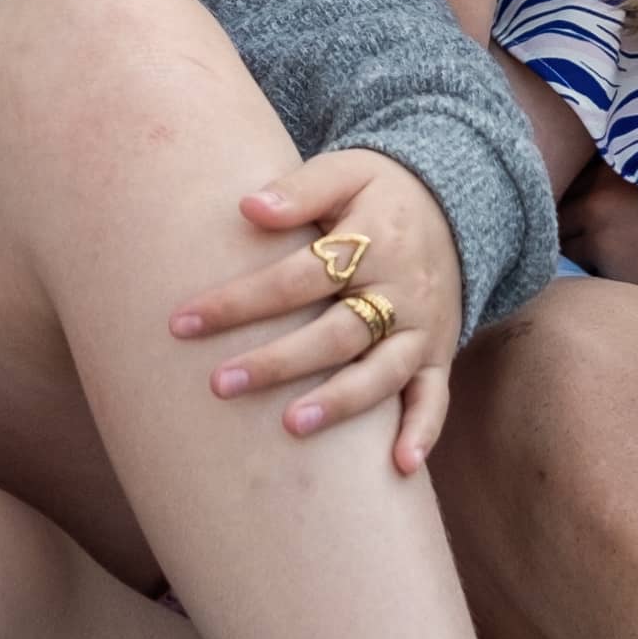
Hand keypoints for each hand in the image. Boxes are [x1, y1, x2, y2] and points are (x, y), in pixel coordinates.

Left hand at [171, 144, 469, 471]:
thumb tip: (247, 207)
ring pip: (382, 372)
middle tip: (220, 383)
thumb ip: (300, 189)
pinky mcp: (437, 352)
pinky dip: (424, 431)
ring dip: (340, 402)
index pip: (297, 276)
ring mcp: (421, 326)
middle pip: (337, 332)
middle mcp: (400, 289)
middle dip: (278, 361)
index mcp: (372, 240)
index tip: (182, 323)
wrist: (455, 202)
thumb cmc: (378, 191)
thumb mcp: (346, 171)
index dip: (240, 301)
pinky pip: (436, 396)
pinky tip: (400, 467)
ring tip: (291, 427)